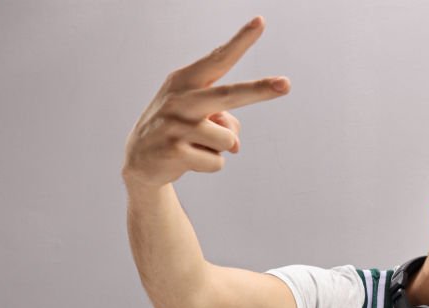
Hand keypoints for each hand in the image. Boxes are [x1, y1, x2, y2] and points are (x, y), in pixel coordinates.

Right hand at [122, 16, 289, 189]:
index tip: (261, 21)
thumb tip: (233, 144)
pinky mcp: (174, 150)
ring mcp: (175, 124)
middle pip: (228, 95)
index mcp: (186, 80)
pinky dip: (210, 165)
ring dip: (222, 149)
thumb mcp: (200, 117)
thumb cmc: (180, 129)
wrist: (141, 159)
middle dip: (259, 90)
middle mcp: (179, 98)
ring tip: (197, 146)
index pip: (218, 58)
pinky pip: (217, 162)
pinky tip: (188, 159)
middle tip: (287, 84)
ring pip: (228, 140)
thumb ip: (223, 121)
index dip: (241, 41)